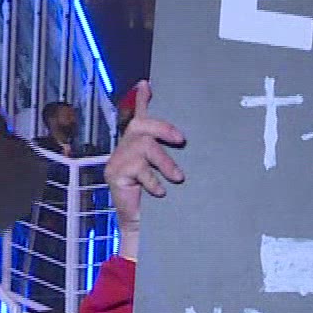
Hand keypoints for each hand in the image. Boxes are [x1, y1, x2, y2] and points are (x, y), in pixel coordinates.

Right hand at [104, 81, 185, 259]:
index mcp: (141, 146)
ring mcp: (119, 160)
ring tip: (178, 177)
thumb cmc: (164, 202)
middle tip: (181, 140)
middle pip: (141, 125)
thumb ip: (177, 159)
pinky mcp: (114, 174)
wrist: (145, 228)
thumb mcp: (172, 176)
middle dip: (162, 127)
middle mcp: (127, 148)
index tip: (147, 84)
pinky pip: (137, 169)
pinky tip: (162, 192)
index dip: (142, 100)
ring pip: (143, 146)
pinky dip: (153, 181)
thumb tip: (197, 147)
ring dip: (164, 160)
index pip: (140, 117)